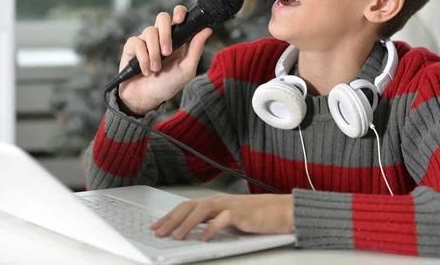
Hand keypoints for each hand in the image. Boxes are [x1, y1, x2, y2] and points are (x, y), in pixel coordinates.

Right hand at [118, 5, 212, 114]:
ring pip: (150, 31)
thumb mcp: (186, 70)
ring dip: (154, 53)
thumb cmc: (167, 85)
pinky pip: (137, 43)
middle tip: (167, 52)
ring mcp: (145, 40)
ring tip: (155, 70)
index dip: (179, 12)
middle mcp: (160, 37)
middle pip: (162, 17)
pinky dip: (142, 59)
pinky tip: (145, 71)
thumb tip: (207, 30)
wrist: (145, 99)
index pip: (178, 16)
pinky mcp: (132, 46)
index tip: (180, 20)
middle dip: (165, 34)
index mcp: (177, 40)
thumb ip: (196, 50)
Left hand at [151, 193, 293, 240]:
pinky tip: (203, 238)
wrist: (283, 211)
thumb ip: (214, 222)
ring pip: (202, 210)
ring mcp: (230, 206)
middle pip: (189, 206)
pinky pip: (223, 219)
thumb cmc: (259, 216)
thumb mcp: (231, 218)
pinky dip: (211, 228)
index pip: (187, 206)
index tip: (157, 226)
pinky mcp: (242, 214)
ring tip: (176, 236)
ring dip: (186, 224)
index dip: (170, 216)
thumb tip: (193, 232)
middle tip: (158, 232)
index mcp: (215, 202)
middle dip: (171, 219)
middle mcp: (219, 201)